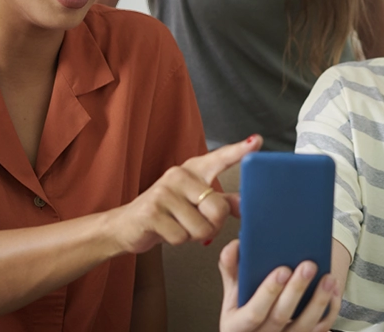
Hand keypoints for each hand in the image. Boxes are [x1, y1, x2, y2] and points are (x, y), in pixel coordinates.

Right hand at [108, 135, 262, 254]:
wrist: (127, 224)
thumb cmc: (166, 212)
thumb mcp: (195, 203)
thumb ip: (222, 202)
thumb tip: (244, 204)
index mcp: (193, 170)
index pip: (219, 158)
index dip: (239, 151)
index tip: (256, 141)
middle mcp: (179, 175)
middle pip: (218, 209)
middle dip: (212, 225)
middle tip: (197, 223)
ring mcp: (164, 192)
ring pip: (201, 227)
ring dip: (193, 236)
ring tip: (179, 226)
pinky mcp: (152, 211)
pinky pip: (182, 237)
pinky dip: (178, 241)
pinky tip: (166, 231)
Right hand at [218, 240, 340, 331]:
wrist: (255, 324)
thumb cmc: (244, 304)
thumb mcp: (232, 289)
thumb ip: (230, 267)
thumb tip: (235, 246)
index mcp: (237, 324)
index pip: (253, 313)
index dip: (268, 292)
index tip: (282, 270)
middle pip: (281, 317)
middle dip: (296, 290)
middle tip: (308, 266)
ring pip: (304, 326)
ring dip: (318, 301)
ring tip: (327, 277)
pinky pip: (320, 329)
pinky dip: (330, 310)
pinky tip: (333, 290)